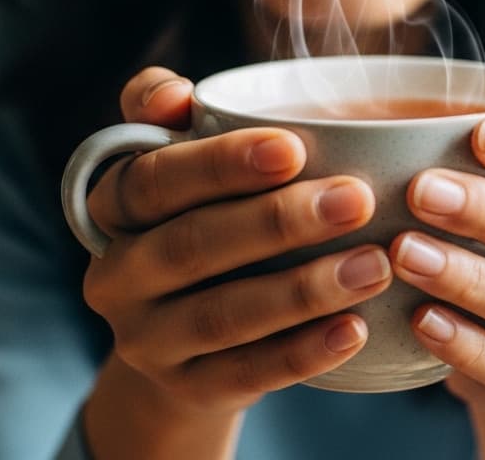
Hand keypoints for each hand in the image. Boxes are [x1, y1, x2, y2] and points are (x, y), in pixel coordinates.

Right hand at [81, 67, 392, 417]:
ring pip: (223, 315)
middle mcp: (115, 277)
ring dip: (303, 289)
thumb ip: (166, 109)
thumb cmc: (197, 218)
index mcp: (110, 209)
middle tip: (357, 199)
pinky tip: (356, 328)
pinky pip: (247, 373)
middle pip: (191, 248)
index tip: (294, 147)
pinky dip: (304, 352)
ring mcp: (147, 342)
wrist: (181, 337)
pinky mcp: (189, 389)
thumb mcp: (178, 162)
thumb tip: (177, 96)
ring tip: (374, 264)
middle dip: (277, 222)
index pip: (152, 180)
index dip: (219, 164)